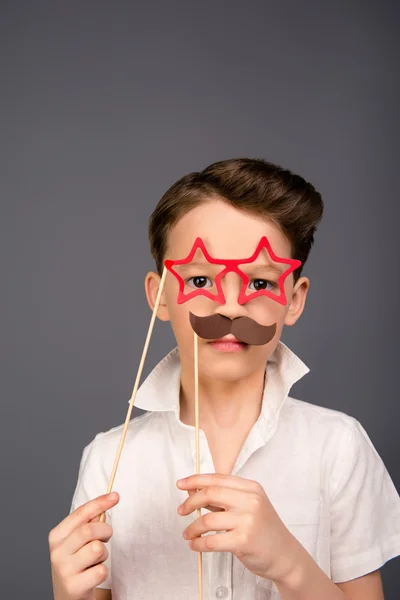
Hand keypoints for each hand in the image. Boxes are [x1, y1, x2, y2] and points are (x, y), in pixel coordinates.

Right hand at [49, 492, 119, 599]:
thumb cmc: (77, 563)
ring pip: (97, 549)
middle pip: (89, 530)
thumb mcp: (77, 542)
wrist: (68, 596)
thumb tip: (108, 502)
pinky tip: (93, 575)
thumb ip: (88, 523)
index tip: (115, 496)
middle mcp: (57, 552)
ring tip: (95, 560)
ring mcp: (64, 570)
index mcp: (56, 536)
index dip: (99, 503)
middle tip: (105, 538)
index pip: (80, 513)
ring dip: (103, 554)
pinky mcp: (74, 587)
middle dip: (105, 531)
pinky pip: (101, 570)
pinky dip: (102, 571)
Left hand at [176, 473, 300, 582]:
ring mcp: (248, 520)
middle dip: (190, 502)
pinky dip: (198, 543)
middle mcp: (250, 500)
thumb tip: (193, 491)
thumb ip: (223, 498)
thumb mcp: (248, 506)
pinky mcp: (244, 540)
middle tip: (181, 511)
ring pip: (207, 520)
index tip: (181, 484)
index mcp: (251, 487)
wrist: (285, 555)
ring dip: (192, 528)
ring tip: (188, 534)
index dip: (195, 480)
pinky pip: (211, 540)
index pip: (217, 478)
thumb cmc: (264, 530)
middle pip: (210, 493)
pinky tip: (194, 544)